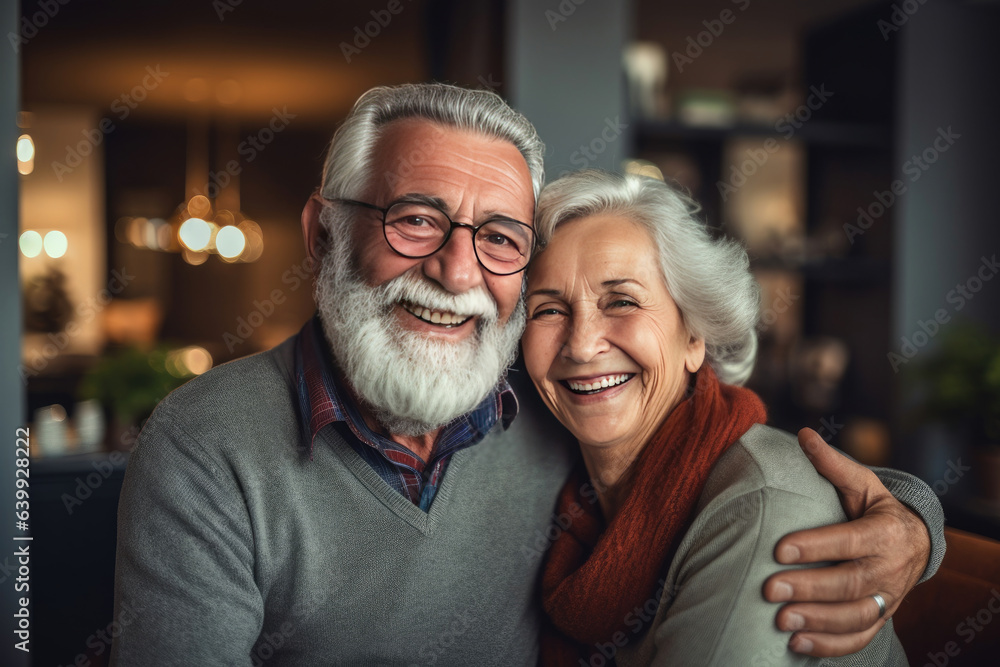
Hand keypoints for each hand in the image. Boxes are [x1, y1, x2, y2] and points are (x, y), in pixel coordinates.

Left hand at [762, 428, 930, 656]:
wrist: (914, 542)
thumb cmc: (876, 508)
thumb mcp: (862, 484)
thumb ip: (832, 464)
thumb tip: (803, 434)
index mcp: (884, 532)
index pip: (848, 541)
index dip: (816, 546)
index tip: (779, 548)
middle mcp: (889, 569)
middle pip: (849, 583)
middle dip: (809, 588)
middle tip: (770, 588)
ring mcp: (886, 597)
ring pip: (854, 616)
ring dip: (817, 621)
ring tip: (780, 620)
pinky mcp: (879, 618)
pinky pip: (858, 638)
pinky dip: (829, 646)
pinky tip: (796, 644)